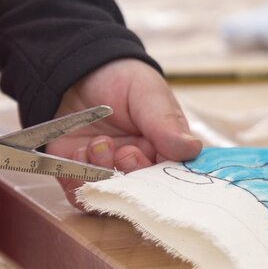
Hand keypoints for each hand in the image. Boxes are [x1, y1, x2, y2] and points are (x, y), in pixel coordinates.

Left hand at [46, 59, 201, 205]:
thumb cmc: (118, 78)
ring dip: (101, 176)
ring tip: (98, 145)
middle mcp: (134, 167)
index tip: (144, 154)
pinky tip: (78, 152)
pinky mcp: (75, 175)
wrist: (75, 70)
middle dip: (128, 175)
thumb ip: (165, 122)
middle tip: (124, 151)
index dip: (157, 177)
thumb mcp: (147, 92)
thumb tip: (192, 149)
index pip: (168, 177)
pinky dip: (76, 180)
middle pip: (137, 194)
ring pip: (107, 198)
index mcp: (161, 149)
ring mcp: (104, 173)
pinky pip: (78, 195)